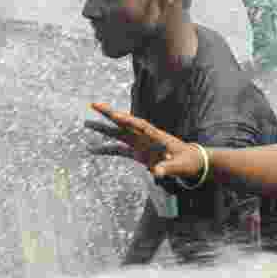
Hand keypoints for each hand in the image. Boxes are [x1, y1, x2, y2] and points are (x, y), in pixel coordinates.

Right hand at [86, 103, 203, 178]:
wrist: (190, 162)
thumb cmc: (187, 161)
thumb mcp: (180, 166)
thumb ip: (169, 168)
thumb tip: (157, 173)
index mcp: (157, 136)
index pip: (142, 126)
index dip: (129, 121)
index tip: (117, 116)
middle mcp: (145, 137)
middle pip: (126, 123)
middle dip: (111, 114)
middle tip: (95, 105)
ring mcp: (139, 143)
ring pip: (118, 133)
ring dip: (104, 129)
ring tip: (86, 123)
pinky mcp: (136, 152)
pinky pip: (118, 150)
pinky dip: (105, 149)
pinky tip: (91, 149)